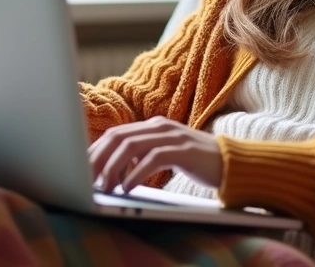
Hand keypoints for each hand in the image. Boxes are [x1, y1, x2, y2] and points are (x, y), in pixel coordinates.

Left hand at [88, 115, 222, 193]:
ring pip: (132, 146)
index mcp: (152, 126)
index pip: (115, 134)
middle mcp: (159, 127)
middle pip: (118, 137)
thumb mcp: (165, 154)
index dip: (95, 152)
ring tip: (106, 187)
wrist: (232, 163)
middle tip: (87, 180)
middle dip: (98, 159)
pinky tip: (129, 187)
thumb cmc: (196, 163)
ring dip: (114, 168)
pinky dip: (137, 173)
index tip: (82, 170)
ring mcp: (172, 137)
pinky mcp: (184, 151)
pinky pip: (153, 158)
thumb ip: (142, 156)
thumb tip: (111, 172)